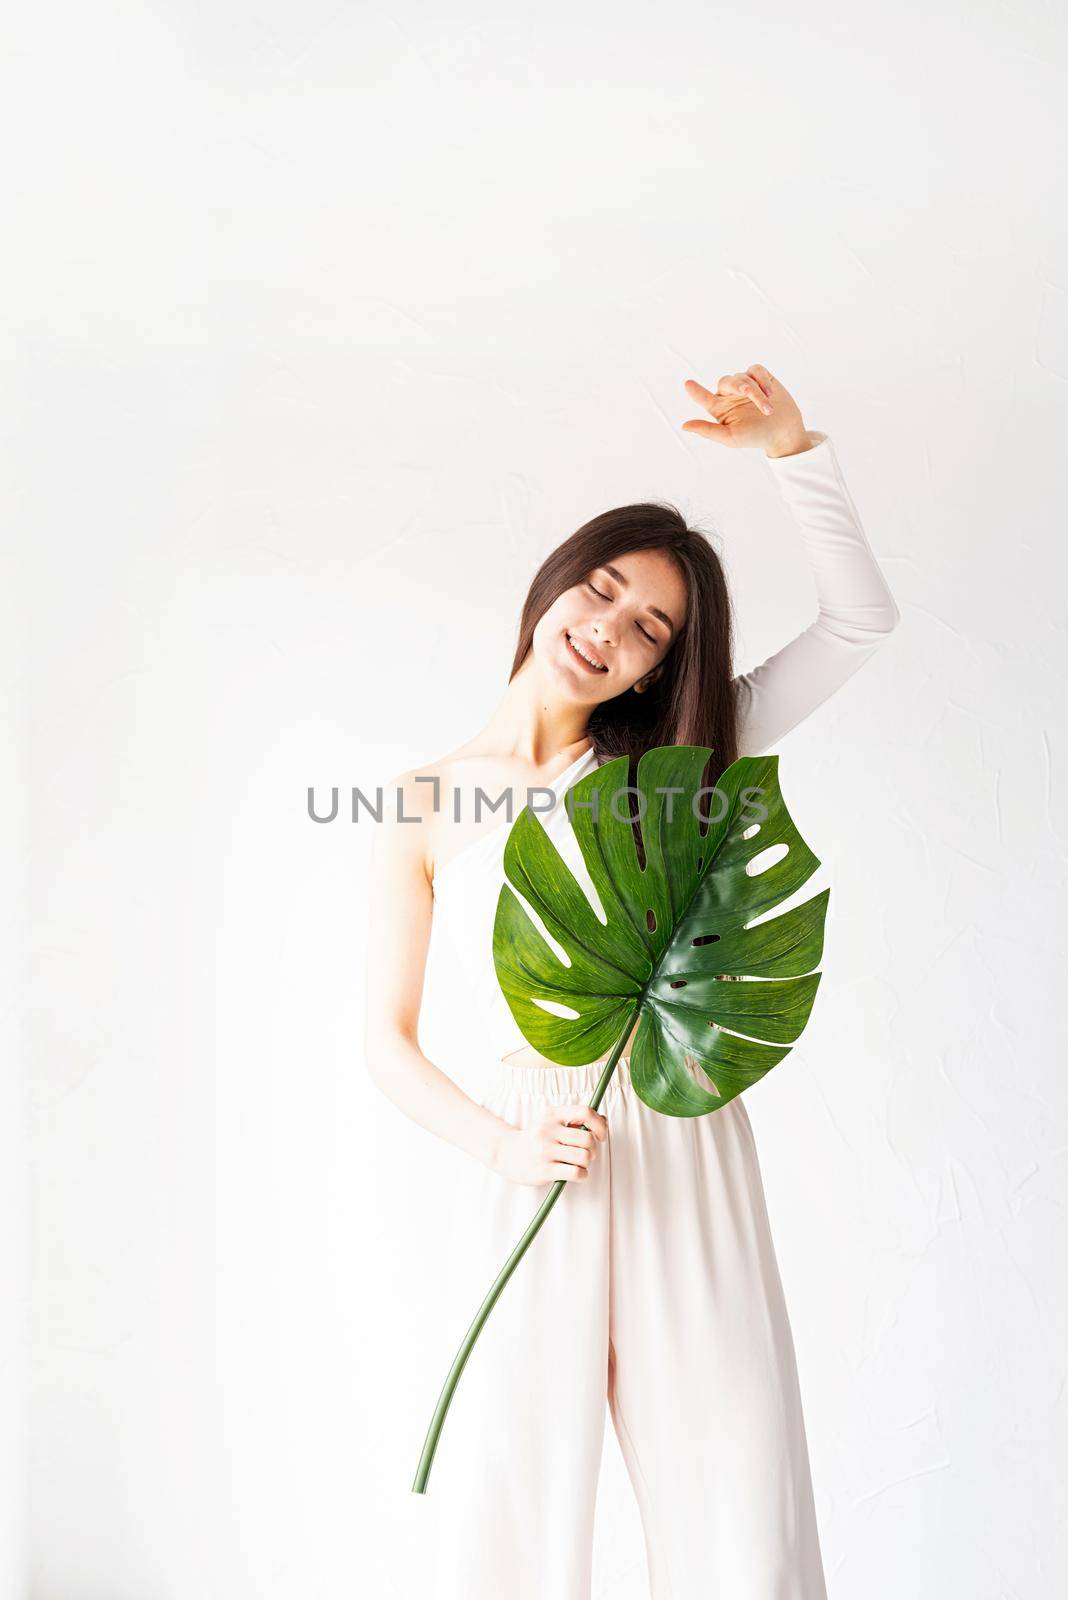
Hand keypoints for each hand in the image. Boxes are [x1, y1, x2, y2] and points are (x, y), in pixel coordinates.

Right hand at [492, 1103, 608, 1187]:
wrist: (508, 1154)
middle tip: (587, 1154)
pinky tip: (575, 1174)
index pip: (585, 1112)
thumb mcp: (552, 1121)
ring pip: (584, 1157)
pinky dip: (582, 1175)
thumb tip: (603, 1119)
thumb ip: (576, 1119)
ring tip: (579, 1164)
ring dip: (587, 1163)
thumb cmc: (537, 1138)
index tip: (601, 1136)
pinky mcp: (544, 1170)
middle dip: (594, 1150)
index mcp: (553, 1114)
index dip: (600, 1125)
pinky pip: (576, 1173)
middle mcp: (548, 1130)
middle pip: (588, 1139)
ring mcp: (545, 1150)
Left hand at [681, 366, 807, 455]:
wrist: (783, 431)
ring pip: (744, 377)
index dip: (696, 391)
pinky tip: (771, 393)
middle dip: (740, 386)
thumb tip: (684, 426)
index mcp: (719, 408)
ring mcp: (744, 384)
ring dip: (757, 391)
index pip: (703, 397)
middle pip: (726, 382)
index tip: (687, 384)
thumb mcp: (730, 437)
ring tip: (768, 409)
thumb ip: (708, 431)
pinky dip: (763, 380)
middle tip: (750, 393)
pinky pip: (756, 370)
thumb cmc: (755, 437)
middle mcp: (729, 394)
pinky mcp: (760, 377)